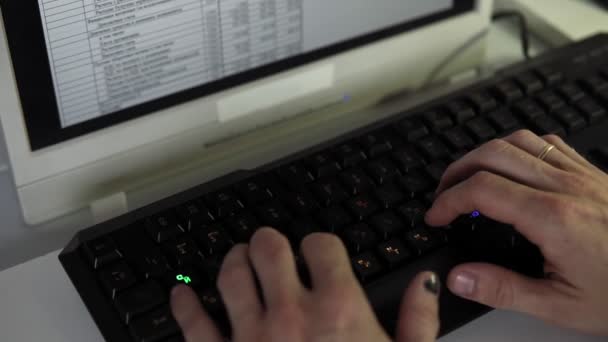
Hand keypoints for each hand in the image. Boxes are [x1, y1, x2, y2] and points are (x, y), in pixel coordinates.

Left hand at [170, 228, 440, 341]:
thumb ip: (418, 320)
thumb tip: (425, 284)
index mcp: (339, 311)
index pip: (322, 246)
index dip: (321, 243)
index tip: (320, 252)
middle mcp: (292, 315)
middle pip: (268, 248)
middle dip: (270, 242)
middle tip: (272, 248)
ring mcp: (253, 338)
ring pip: (231, 275)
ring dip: (233, 261)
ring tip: (239, 260)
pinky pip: (194, 325)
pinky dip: (185, 305)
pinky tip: (183, 296)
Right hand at [426, 130, 607, 335]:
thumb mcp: (561, 306)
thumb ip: (502, 290)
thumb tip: (458, 278)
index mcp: (554, 219)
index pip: (482, 190)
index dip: (448, 200)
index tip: (436, 216)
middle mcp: (566, 187)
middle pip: (492, 155)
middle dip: (456, 172)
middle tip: (443, 194)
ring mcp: (581, 175)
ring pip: (518, 140)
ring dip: (483, 154)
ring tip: (469, 176)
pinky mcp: (592, 173)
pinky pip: (547, 142)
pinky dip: (516, 147)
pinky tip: (511, 166)